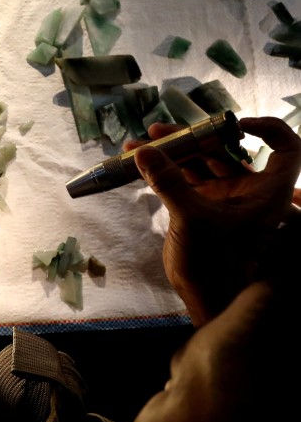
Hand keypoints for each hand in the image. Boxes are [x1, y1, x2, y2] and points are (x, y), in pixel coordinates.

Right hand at [126, 117, 300, 324]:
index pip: (285, 149)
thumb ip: (169, 183)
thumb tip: (144, 151)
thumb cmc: (216, 264)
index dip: (269, 130)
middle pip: (226, 149)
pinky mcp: (198, 207)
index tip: (237, 124)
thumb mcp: (194, 219)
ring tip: (140, 142)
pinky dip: (161, 169)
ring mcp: (221, 198)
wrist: (203, 298)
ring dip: (171, 151)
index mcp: (266, 192)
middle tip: (160, 132)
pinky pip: (180, 179)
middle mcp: (247, 191)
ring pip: (199, 162)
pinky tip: (136, 162)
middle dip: (193, 136)